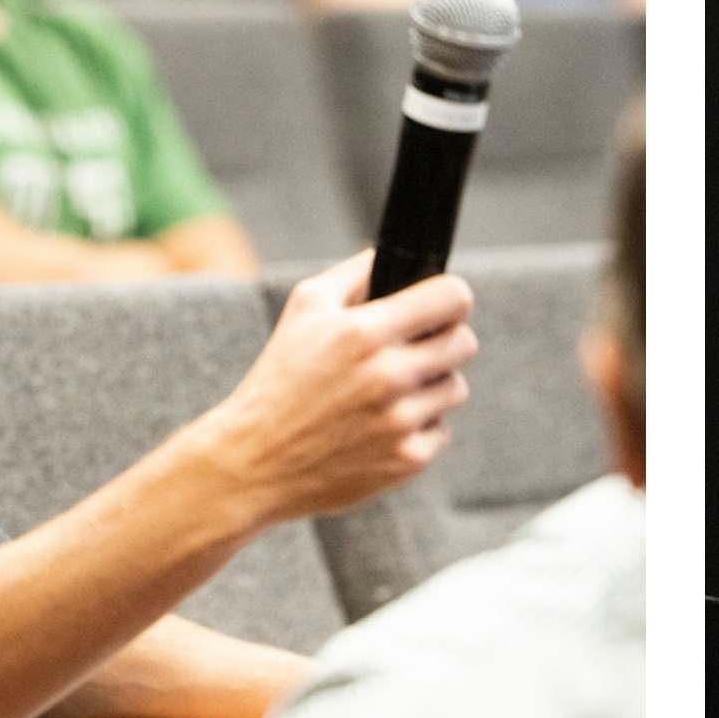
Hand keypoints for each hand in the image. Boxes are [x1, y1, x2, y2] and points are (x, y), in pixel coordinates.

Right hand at [184, 250, 476, 522]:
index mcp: (364, 332)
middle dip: (444, 341)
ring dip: (431, 386)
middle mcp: (388, 376)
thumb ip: (354, 274)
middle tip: (416, 349)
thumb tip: (391, 256)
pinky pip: (439, 431)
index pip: (452, 298)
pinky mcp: (406, 460)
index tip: (441, 306)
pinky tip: (381, 426)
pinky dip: (417, 428)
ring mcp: (400, 422)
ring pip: (454, 389)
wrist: (254, 460)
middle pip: (464, 343)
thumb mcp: (304, 309)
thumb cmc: (279, 378)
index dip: (451, 297)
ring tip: (390, 392)